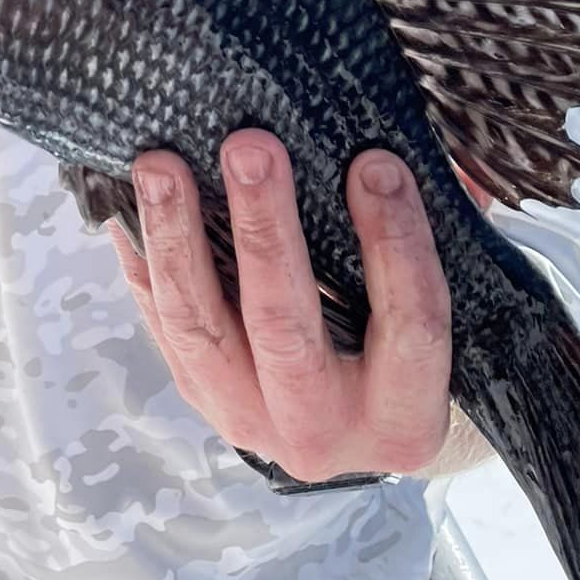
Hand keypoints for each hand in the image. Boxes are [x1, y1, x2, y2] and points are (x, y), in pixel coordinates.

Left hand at [109, 130, 451, 481]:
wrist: (363, 426)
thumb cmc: (414, 345)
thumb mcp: (454, 304)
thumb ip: (449, 232)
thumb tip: (431, 147)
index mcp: (406, 416)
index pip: (410, 323)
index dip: (395, 242)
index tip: (375, 163)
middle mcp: (326, 434)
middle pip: (285, 327)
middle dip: (264, 229)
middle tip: (249, 145)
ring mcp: (250, 421)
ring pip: (200, 329)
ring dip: (176, 239)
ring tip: (160, 164)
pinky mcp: (200, 398)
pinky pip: (162, 327)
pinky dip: (143, 263)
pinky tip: (125, 205)